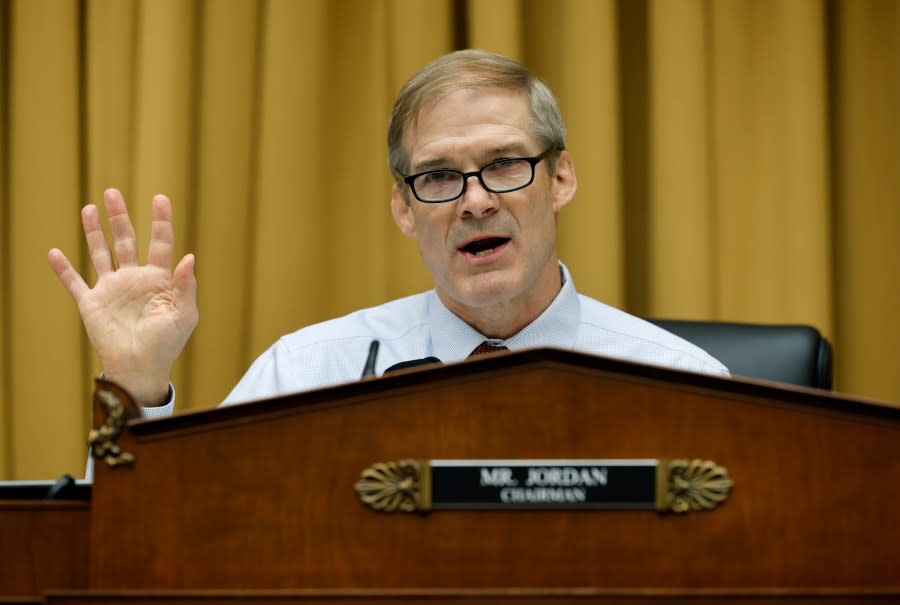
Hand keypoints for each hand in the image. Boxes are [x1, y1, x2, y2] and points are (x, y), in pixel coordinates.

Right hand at [48, 188, 198, 405]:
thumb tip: (189, 257)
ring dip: (95, 232)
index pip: (160, 244)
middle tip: (112, 193)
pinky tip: (54, 252)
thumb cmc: (167, 343)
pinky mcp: (92, 303)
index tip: (160, 198)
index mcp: (159, 279)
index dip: (161, 221)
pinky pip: (75, 283)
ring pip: (101, 253)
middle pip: (127, 240)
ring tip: (89, 208)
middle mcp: (135, 279)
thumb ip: (186, 286)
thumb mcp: (184, 315)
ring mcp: (112, 289)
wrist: (140, 368)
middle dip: (120, 218)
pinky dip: (63, 269)